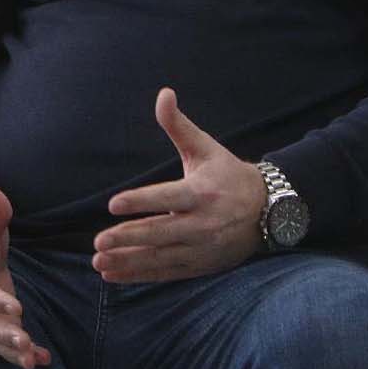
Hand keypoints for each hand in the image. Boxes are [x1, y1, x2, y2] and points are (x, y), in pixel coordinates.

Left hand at [91, 87, 266, 283]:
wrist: (268, 211)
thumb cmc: (228, 174)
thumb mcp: (206, 147)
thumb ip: (179, 125)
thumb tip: (163, 93)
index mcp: (202, 192)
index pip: (167, 198)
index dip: (140, 201)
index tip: (113, 204)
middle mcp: (203, 223)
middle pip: (161, 232)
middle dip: (129, 238)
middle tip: (98, 242)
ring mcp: (202, 248)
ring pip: (161, 257)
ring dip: (129, 261)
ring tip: (99, 262)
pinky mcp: (200, 265)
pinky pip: (166, 272)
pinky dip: (139, 275)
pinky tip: (113, 274)